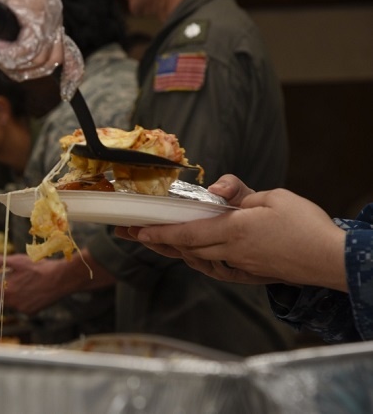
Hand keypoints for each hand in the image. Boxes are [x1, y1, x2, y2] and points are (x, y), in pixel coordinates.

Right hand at [0, 0, 83, 100]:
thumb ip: (11, 47)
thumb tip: (16, 69)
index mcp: (48, 15)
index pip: (68, 53)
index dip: (67, 74)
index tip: (66, 92)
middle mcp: (53, 12)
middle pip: (53, 59)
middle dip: (26, 71)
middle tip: (2, 64)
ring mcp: (48, 10)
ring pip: (40, 58)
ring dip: (13, 64)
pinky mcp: (36, 10)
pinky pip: (28, 48)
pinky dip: (8, 55)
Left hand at [0, 250, 113, 314]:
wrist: (62, 280)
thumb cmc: (41, 267)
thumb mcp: (18, 261)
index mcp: (7, 290)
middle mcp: (12, 302)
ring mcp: (22, 309)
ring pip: (3, 305)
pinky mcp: (30, 312)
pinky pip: (16, 307)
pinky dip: (13, 300)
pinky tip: (18, 292)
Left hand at [117, 175, 347, 290]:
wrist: (331, 260)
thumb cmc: (305, 226)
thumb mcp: (272, 196)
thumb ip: (239, 191)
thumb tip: (214, 188)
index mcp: (233, 231)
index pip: (185, 234)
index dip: (158, 233)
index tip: (136, 231)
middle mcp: (230, 253)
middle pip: (184, 249)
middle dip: (156, 241)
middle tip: (132, 234)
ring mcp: (239, 267)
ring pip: (197, 259)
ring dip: (173, 251)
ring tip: (155, 242)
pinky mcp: (250, 274)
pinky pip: (214, 269)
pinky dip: (197, 261)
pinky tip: (193, 256)